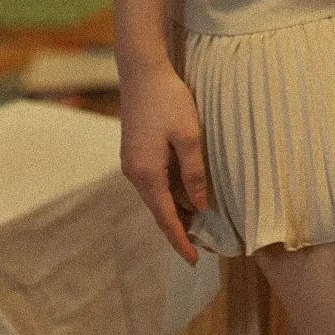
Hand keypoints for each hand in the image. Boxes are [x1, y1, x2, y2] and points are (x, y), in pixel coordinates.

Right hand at [119, 62, 208, 265]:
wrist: (142, 72)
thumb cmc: (168, 100)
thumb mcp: (189, 135)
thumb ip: (194, 172)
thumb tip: (198, 206)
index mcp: (147, 174)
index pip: (166, 218)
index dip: (181, 240)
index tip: (195, 261)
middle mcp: (134, 174)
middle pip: (158, 210)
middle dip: (179, 229)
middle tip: (202, 246)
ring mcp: (131, 163)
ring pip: (156, 196)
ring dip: (174, 210)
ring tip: (197, 223)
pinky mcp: (134, 153)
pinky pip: (153, 182)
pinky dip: (168, 193)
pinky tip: (183, 192)